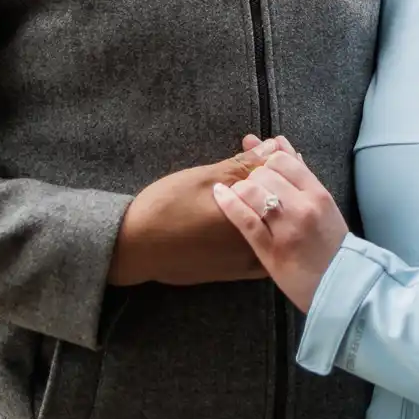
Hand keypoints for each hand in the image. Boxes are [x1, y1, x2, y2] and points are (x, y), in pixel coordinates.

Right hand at [109, 152, 269, 285]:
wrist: (136, 247)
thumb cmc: (166, 207)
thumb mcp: (205, 177)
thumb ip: (244, 164)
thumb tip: (274, 146)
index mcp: (250, 214)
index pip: (280, 183)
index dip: (283, 159)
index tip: (279, 145)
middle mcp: (256, 241)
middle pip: (282, 206)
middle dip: (282, 180)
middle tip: (275, 158)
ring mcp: (248, 260)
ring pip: (276, 228)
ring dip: (275, 203)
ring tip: (267, 183)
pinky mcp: (237, 273)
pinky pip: (265, 250)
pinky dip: (268, 230)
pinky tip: (261, 216)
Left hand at [213, 136, 348, 312]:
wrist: (337, 284)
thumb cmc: (329, 243)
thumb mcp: (323, 204)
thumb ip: (301, 174)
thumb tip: (279, 142)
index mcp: (318, 194)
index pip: (284, 161)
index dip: (267, 161)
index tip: (262, 170)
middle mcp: (303, 207)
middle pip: (264, 174)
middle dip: (252, 176)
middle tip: (250, 187)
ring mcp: (286, 228)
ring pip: (252, 192)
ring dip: (240, 189)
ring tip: (237, 194)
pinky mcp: (269, 249)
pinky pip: (244, 219)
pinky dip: (229, 203)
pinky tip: (220, 195)